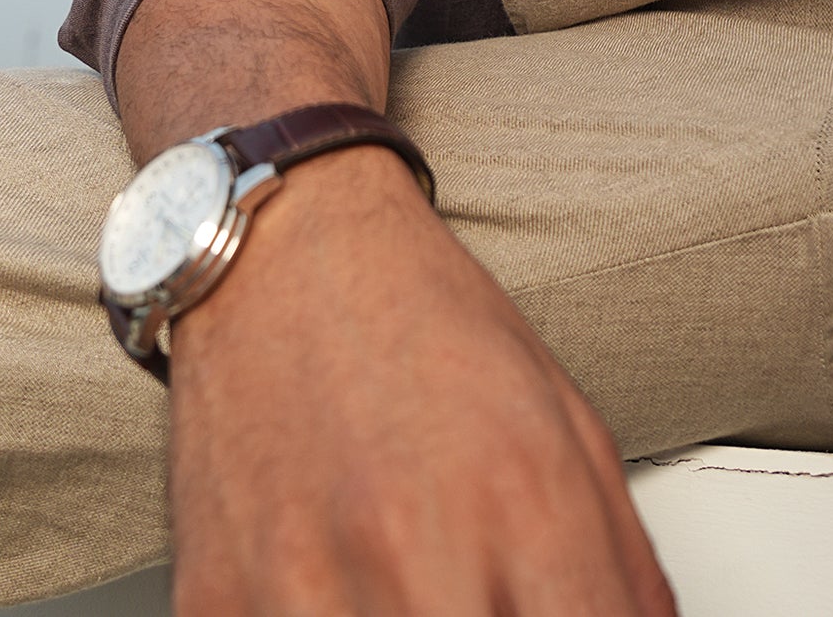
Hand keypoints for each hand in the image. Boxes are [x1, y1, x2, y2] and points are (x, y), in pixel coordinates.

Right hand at [168, 145, 673, 615]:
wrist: (280, 252)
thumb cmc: (423, 327)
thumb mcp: (565, 425)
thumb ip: (618, 563)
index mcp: (524, 501)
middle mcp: (415, 547)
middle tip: (490, 598)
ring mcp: (304, 587)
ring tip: (415, 585)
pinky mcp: (214, 605)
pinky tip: (341, 591)